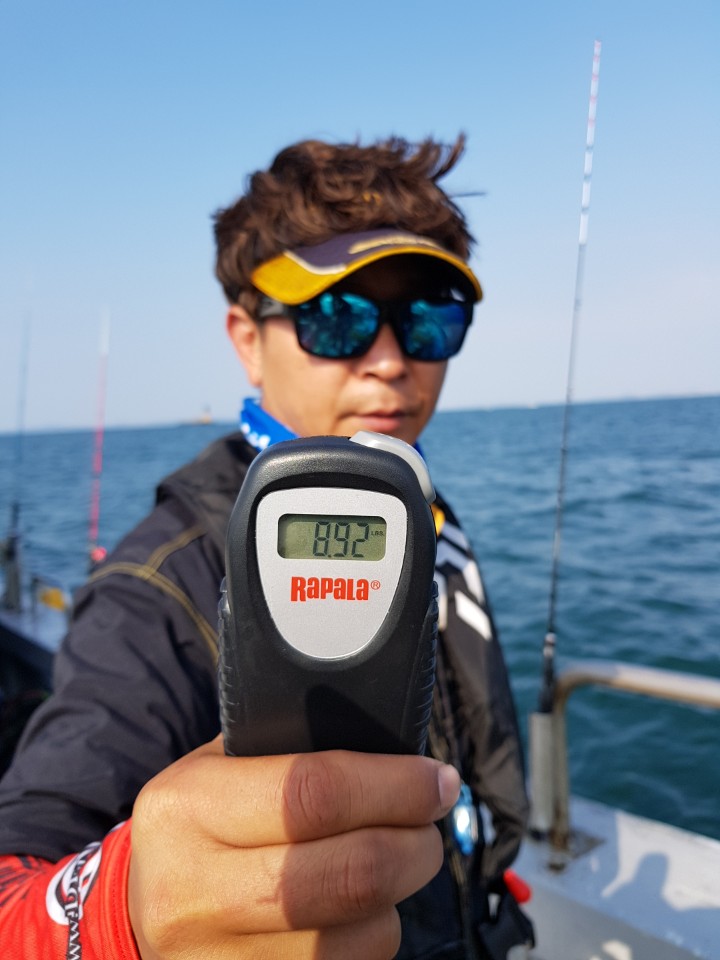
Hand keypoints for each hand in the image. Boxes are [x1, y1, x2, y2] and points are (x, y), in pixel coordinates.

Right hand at [129, 737, 459, 959]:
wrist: (135, 915)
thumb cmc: (195, 826)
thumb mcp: (216, 768)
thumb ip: (291, 754)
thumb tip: (394, 753)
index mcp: (188, 809)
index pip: (315, 793)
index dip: (395, 786)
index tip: (435, 780)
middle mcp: (195, 892)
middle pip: (351, 874)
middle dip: (415, 846)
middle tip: (429, 825)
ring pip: (361, 936)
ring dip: (397, 900)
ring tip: (389, 867)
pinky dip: (369, 942)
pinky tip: (354, 914)